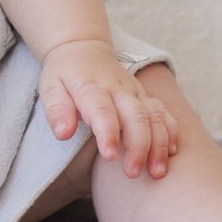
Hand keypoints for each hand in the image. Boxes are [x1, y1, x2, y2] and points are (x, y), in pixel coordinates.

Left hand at [39, 39, 178, 178]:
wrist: (82, 48)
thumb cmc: (64, 73)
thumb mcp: (50, 87)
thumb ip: (56, 110)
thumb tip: (63, 134)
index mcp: (91, 88)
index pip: (102, 110)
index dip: (108, 133)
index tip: (109, 157)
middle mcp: (117, 89)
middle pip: (136, 115)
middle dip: (139, 146)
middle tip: (132, 173)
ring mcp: (134, 91)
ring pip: (154, 115)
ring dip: (159, 144)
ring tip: (157, 172)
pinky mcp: (144, 95)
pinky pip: (163, 111)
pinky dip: (171, 130)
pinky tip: (171, 152)